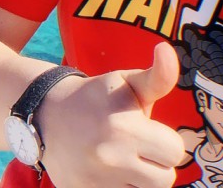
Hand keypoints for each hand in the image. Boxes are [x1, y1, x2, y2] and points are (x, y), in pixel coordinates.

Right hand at [37, 42, 184, 187]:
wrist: (47, 115)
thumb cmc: (97, 97)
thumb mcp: (128, 81)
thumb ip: (159, 75)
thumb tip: (166, 48)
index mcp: (125, 128)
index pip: (175, 151)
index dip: (169, 141)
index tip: (154, 132)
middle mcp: (111, 159)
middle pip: (165, 180)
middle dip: (159, 163)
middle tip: (144, 148)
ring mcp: (95, 183)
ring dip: (141, 179)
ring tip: (129, 160)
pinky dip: (122, 187)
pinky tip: (114, 172)